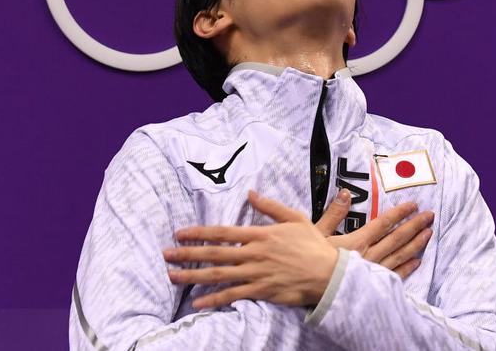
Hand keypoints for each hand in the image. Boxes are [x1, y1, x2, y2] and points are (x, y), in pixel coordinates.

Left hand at [163, 191, 337, 308]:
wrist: (329, 273)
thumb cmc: (313, 245)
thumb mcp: (294, 218)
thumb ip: (270, 206)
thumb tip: (250, 193)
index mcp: (259, 234)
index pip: (222, 232)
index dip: (199, 233)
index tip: (180, 233)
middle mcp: (253, 253)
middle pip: (213, 253)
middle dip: (187, 254)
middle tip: (166, 255)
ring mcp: (256, 273)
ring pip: (218, 275)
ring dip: (192, 276)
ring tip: (172, 276)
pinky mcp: (262, 291)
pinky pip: (233, 296)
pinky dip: (214, 300)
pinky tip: (198, 302)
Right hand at [313, 188, 433, 278]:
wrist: (313, 290)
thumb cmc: (312, 263)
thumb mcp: (317, 234)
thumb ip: (333, 213)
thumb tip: (345, 193)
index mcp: (357, 241)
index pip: (383, 223)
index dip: (399, 213)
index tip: (413, 205)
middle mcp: (369, 255)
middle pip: (397, 238)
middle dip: (414, 225)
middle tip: (429, 216)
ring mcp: (373, 272)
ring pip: (400, 255)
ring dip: (415, 244)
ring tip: (428, 234)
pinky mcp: (373, 286)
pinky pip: (395, 276)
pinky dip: (407, 268)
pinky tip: (417, 262)